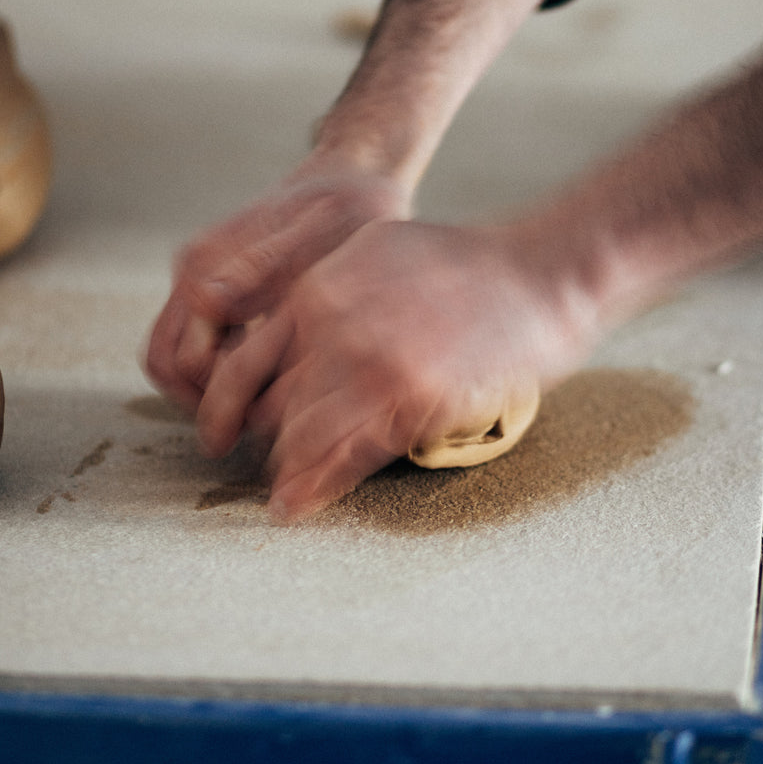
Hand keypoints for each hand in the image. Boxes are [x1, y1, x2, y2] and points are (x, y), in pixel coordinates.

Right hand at [142, 163, 409, 411]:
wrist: (353, 174)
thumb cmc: (347, 209)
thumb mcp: (320, 238)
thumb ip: (260, 270)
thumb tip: (209, 304)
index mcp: (209, 264)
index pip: (186, 362)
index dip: (220, 398)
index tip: (264, 414)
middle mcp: (194, 270)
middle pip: (168, 364)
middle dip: (207, 401)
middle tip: (256, 423)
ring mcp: (200, 276)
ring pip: (175, 357)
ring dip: (210, 388)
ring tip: (262, 404)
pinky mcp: (215, 282)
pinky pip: (198, 340)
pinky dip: (221, 366)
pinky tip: (270, 373)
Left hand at [195, 219, 599, 520]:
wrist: (541, 272)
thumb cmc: (469, 265)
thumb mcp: (375, 256)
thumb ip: (327, 297)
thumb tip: (292, 337)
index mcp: (317, 290)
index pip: (243, 362)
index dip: (224, 407)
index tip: (221, 434)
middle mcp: (331, 325)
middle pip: (268, 406)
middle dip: (263, 443)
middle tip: (264, 470)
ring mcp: (368, 363)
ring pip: (299, 438)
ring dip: (285, 475)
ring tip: (280, 498)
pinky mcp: (409, 399)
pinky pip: (346, 457)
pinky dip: (315, 488)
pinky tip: (296, 507)